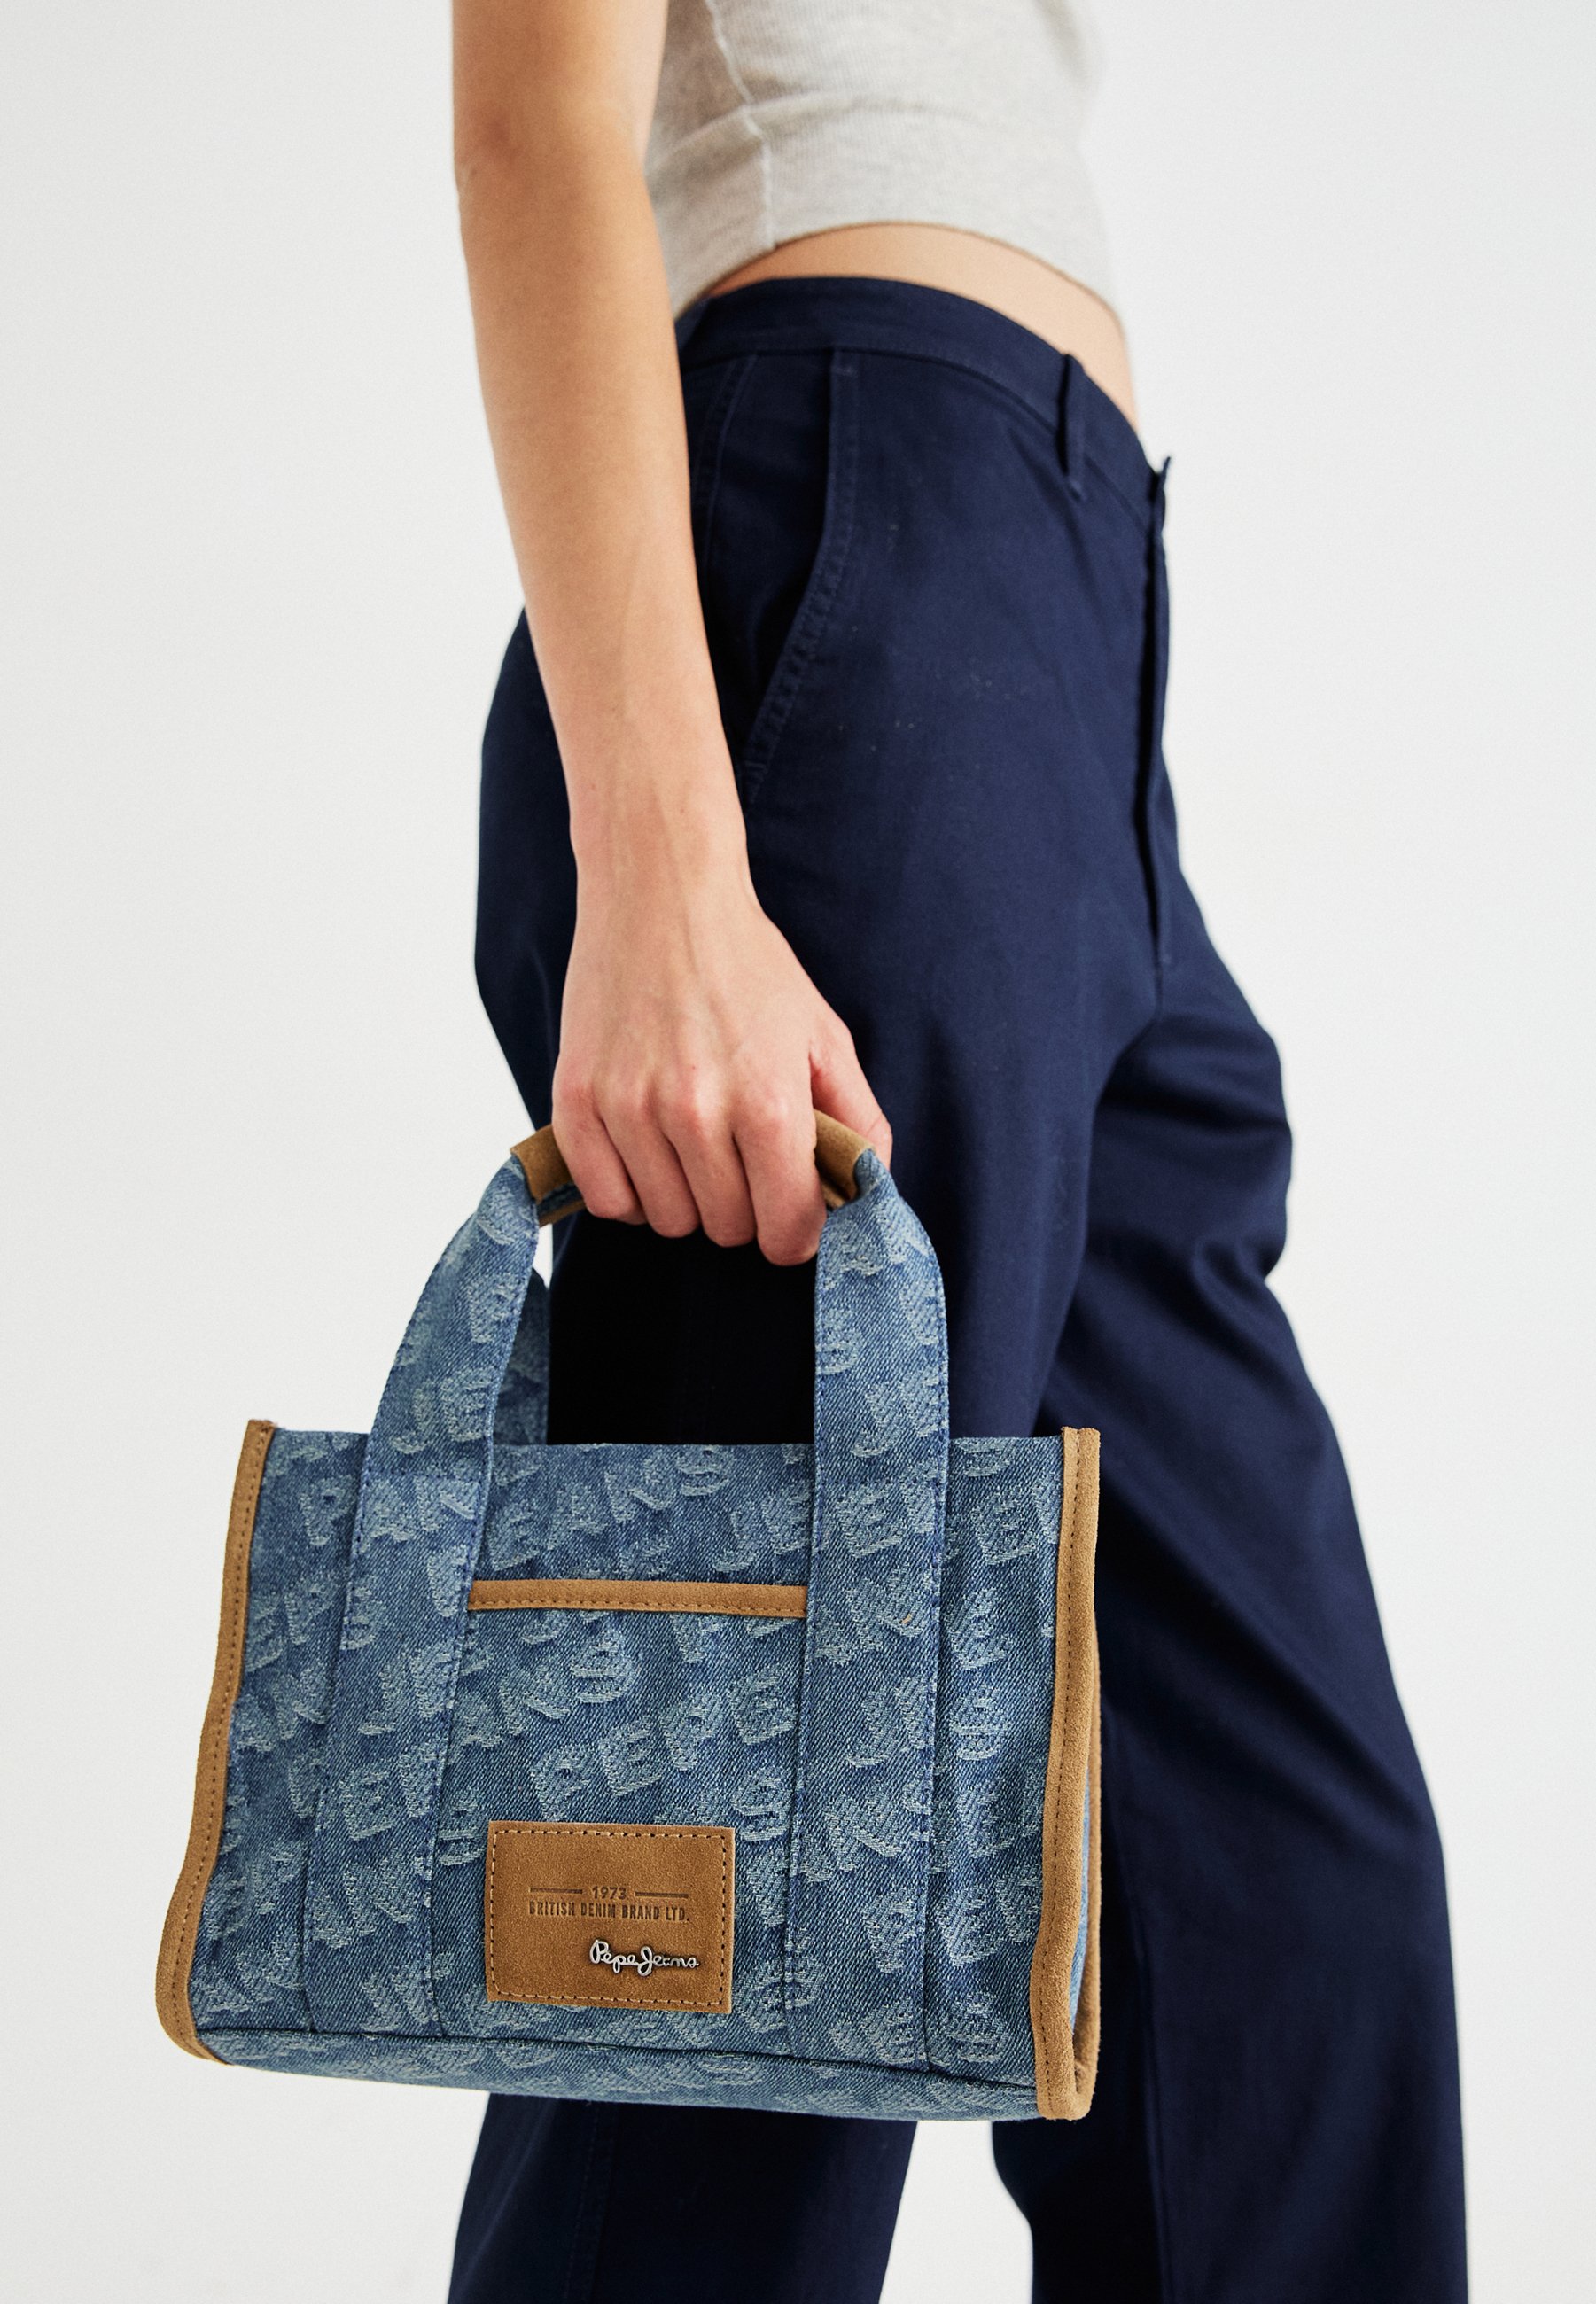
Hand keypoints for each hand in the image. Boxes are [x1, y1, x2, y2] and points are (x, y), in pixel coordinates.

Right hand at [551, 842, 890, 1264]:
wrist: (661, 892)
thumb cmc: (747, 964)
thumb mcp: (823, 1033)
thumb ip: (857, 1119)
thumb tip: (867, 1190)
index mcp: (768, 1100)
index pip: (786, 1230)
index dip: (797, 1232)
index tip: (791, 1211)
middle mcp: (695, 1111)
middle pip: (727, 1230)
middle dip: (745, 1208)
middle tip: (743, 1159)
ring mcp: (629, 1108)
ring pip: (668, 1221)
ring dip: (688, 1198)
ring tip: (694, 1143)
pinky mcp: (576, 1100)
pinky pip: (608, 1199)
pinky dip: (631, 1189)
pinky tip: (648, 1148)